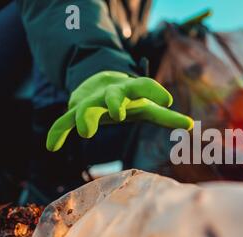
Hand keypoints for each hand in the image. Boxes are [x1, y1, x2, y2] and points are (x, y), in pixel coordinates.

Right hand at [46, 71, 193, 151]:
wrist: (98, 82)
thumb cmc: (130, 100)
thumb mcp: (147, 107)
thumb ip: (166, 117)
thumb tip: (191, 125)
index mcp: (132, 91)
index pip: (145, 86)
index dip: (156, 92)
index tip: (169, 101)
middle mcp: (112, 94)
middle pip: (114, 95)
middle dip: (115, 102)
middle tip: (119, 115)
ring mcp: (93, 101)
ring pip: (87, 107)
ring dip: (85, 117)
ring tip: (85, 132)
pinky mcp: (76, 110)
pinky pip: (64, 121)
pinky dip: (58, 132)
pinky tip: (51, 147)